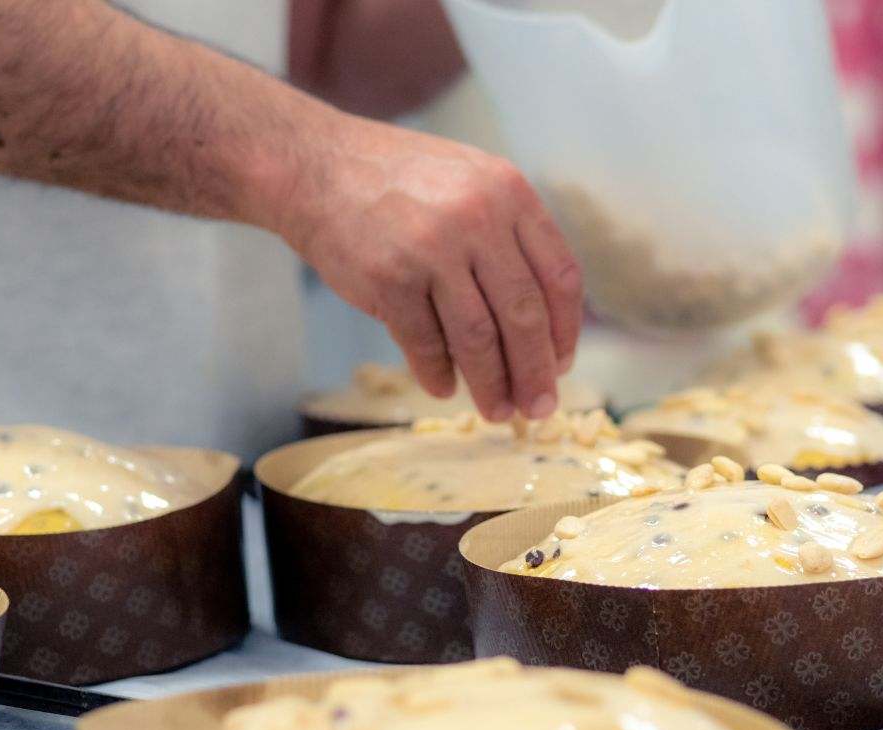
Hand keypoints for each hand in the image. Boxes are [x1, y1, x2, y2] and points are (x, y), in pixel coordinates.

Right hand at [280, 117, 581, 421]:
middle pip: (525, 314)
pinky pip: (425, 343)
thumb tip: (543, 325)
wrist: (316, 166)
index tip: (561, 364)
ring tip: (497, 411)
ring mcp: (432, 249)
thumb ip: (510, 236)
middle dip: (535, 372)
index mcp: (509, 193)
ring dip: (491, 385)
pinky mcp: (389, 279)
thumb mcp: (471, 182)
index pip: (559, 276)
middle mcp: (478, 218)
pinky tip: (443, 388)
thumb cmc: (400, 182)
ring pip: (479, 337)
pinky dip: (437, 373)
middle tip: (539, 408)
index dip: (566, 330)